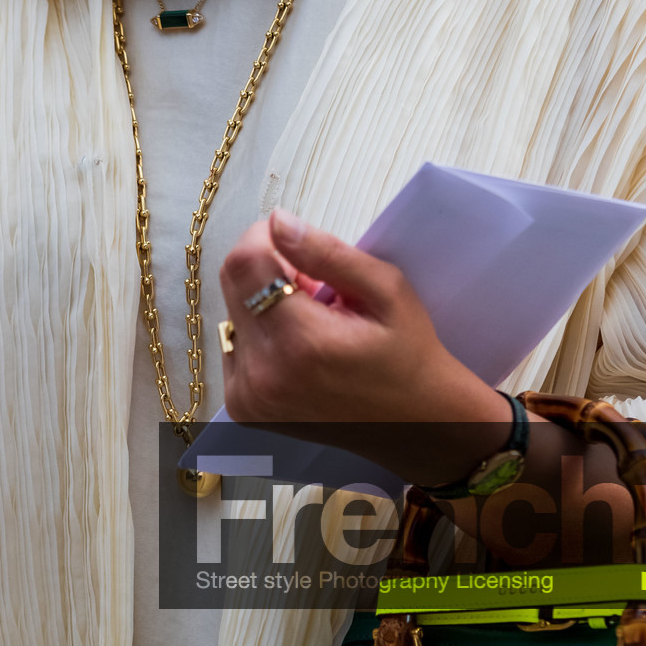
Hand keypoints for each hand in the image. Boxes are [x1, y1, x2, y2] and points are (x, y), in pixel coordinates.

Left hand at [218, 208, 509, 481]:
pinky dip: (261, 333)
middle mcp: (264, 374)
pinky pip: (235, 345)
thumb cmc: (409, 354)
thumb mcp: (386, 291)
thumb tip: (278, 222)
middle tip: (313, 286)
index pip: (245, 263)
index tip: (295, 244)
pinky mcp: (244, 407)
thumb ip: (327, 253)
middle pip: (232, 284)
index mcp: (300, 343)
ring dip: (262, 302)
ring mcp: (249, 396)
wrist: (412, 424)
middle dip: (266, 268)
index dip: (264, 237)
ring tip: (311, 321)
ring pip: (232, 312)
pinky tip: (299, 346)